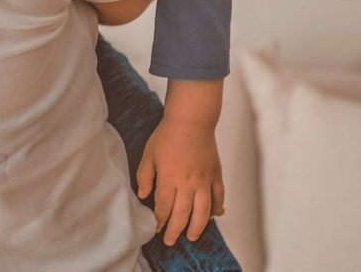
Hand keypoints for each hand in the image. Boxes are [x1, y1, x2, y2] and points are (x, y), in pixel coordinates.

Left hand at [136, 116, 225, 245]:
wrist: (191, 120)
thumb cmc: (166, 135)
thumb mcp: (148, 153)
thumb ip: (145, 176)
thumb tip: (142, 195)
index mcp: (169, 177)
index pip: (163, 206)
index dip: (159, 220)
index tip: (156, 228)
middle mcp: (188, 183)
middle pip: (182, 214)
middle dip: (175, 230)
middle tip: (171, 240)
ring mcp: (204, 180)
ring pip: (203, 211)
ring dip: (198, 226)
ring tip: (192, 236)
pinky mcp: (216, 175)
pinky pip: (218, 197)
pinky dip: (217, 209)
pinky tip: (213, 216)